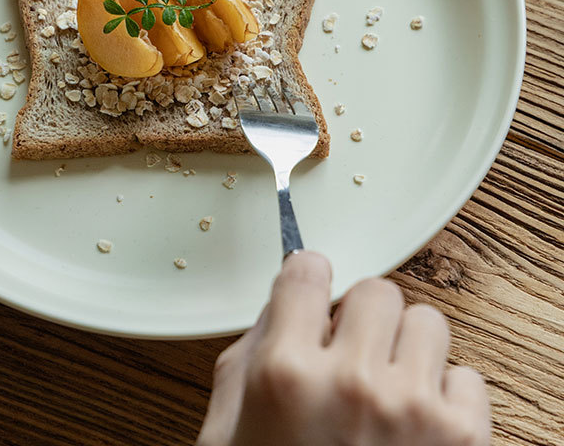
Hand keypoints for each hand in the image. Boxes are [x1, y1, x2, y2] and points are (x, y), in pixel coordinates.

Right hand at [198, 252, 489, 445]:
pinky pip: (468, 377)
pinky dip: (446, 396)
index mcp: (285, 373)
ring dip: (406, 350)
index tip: (311, 295)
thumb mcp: (228, 427)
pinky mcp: (464, 442)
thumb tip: (285, 306)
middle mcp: (352, 383)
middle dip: (360, 317)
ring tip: (387, 389)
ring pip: (427, 320)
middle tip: (350, 352)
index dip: (307, 282)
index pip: (308, 270)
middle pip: (375, 289)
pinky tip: (417, 427)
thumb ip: (252, 354)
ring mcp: (413, 411)